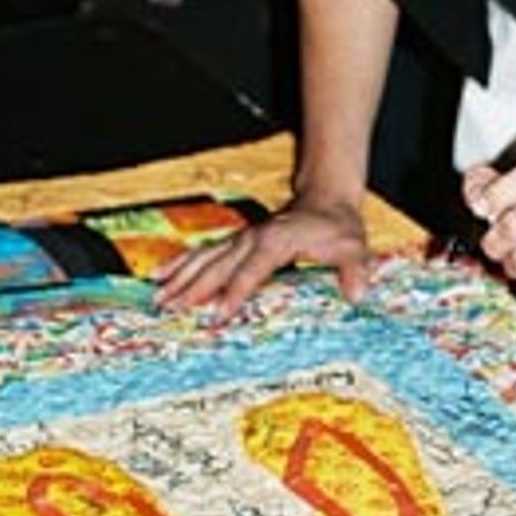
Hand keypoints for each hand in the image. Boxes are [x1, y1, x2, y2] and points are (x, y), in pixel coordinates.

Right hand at [154, 196, 370, 319]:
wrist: (325, 200)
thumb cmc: (337, 227)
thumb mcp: (353, 247)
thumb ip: (354, 270)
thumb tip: (358, 293)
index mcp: (277, 241)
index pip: (252, 270)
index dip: (235, 293)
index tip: (217, 315)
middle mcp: (253, 238)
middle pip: (218, 265)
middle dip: (194, 289)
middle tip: (170, 312)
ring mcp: (241, 239)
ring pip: (204, 258)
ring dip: (180, 278)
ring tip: (157, 298)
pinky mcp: (235, 243)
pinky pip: (202, 253)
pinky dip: (180, 264)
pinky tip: (160, 275)